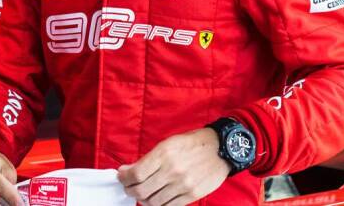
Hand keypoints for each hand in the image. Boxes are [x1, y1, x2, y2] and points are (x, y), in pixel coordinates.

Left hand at [117, 128, 231, 205]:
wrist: (221, 149)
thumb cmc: (193, 143)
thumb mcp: (169, 143)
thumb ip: (149, 158)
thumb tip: (128, 170)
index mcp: (164, 153)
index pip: (136, 173)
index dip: (124, 178)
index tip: (122, 176)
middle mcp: (173, 170)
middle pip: (141, 190)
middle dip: (130, 190)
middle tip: (128, 187)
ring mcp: (183, 184)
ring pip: (153, 201)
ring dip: (143, 199)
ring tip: (142, 193)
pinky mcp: (192, 195)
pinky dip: (159, 204)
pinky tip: (156, 198)